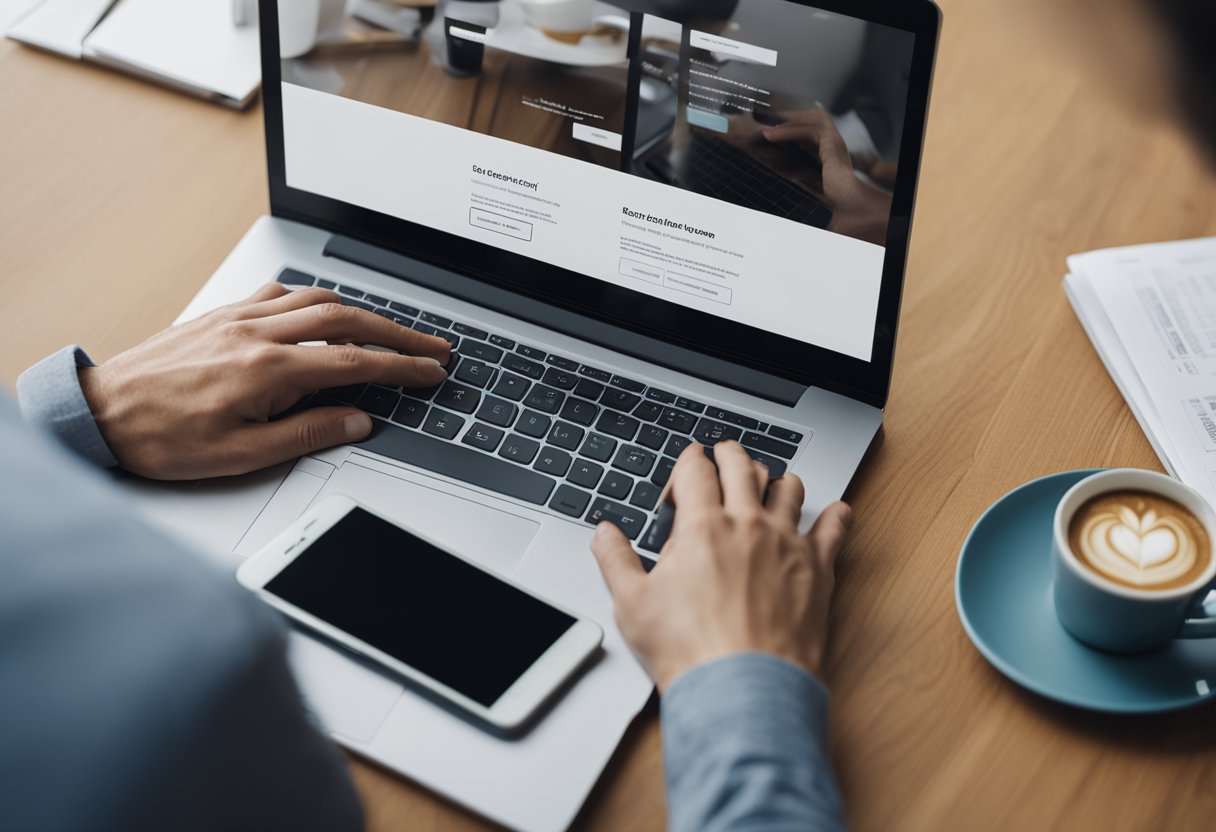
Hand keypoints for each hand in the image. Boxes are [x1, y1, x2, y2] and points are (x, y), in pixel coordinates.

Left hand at [79, 283, 450, 479]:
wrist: (100, 413)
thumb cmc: (162, 438)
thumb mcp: (241, 455)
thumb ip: (307, 434)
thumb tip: (356, 420)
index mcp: (266, 372)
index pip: (354, 363)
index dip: (401, 366)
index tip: (431, 371)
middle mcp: (256, 334)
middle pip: (347, 320)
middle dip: (398, 332)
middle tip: (432, 345)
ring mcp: (238, 318)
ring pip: (317, 300)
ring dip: (363, 312)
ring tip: (391, 329)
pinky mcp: (222, 315)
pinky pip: (280, 294)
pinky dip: (314, 300)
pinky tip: (323, 312)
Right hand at [591, 441, 851, 692]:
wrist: (741, 689)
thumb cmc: (690, 651)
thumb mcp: (633, 604)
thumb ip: (615, 560)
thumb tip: (603, 533)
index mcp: (701, 527)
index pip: (696, 470)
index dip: (688, 460)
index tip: (688, 461)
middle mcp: (748, 525)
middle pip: (742, 466)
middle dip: (729, 454)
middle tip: (723, 454)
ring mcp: (787, 544)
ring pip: (788, 488)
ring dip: (776, 480)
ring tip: (770, 484)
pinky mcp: (817, 570)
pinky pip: (834, 530)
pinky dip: (836, 516)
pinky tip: (837, 512)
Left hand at [761, 109, 892, 245]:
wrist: (859, 216)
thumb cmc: (846, 219)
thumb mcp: (814, 215)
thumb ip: (800, 220)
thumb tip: (779, 231)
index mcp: (830, 167)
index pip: (806, 146)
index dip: (786, 142)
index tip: (765, 147)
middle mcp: (833, 153)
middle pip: (809, 127)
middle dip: (786, 124)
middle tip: (764, 129)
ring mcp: (835, 146)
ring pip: (811, 121)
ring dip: (787, 121)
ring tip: (766, 128)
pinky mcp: (834, 143)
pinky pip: (810, 128)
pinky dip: (789, 128)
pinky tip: (772, 135)